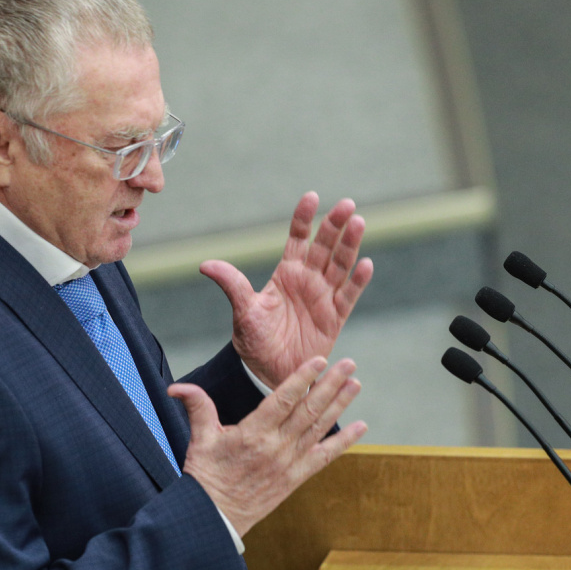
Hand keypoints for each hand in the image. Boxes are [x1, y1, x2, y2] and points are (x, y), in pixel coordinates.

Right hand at [168, 357, 366, 535]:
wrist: (216, 518)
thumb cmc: (206, 477)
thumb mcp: (200, 439)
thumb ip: (197, 407)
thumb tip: (177, 388)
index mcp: (253, 433)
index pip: (283, 399)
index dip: (302, 378)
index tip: (320, 360)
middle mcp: (276, 447)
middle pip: (309, 410)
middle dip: (330, 385)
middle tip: (349, 364)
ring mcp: (289, 463)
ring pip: (320, 428)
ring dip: (340, 405)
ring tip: (356, 384)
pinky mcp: (296, 478)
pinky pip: (325, 457)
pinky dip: (344, 442)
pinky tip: (360, 426)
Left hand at [200, 192, 373, 388]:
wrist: (269, 373)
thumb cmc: (255, 341)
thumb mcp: (243, 312)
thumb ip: (232, 285)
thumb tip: (205, 265)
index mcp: (286, 273)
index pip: (298, 238)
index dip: (304, 218)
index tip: (311, 197)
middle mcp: (308, 280)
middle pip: (325, 247)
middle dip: (335, 225)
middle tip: (347, 205)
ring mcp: (324, 297)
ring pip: (340, 265)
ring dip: (350, 245)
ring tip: (358, 223)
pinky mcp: (335, 317)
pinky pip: (349, 296)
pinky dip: (358, 281)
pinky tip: (365, 264)